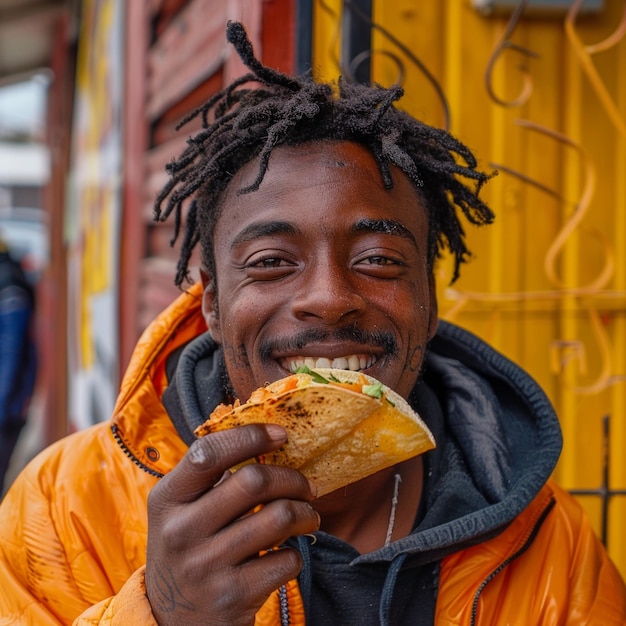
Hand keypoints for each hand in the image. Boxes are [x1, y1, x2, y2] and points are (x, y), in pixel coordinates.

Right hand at [145, 423, 318, 625]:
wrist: (171, 622)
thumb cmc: (187, 549)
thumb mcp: (181, 512)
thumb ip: (211, 479)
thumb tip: (269, 442)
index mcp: (167, 499)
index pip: (208, 453)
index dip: (250, 437)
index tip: (281, 435)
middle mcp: (181, 530)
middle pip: (253, 481)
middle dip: (292, 479)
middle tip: (307, 486)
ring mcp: (206, 566)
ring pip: (278, 517)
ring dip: (305, 513)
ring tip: (308, 515)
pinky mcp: (232, 596)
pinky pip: (286, 559)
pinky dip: (295, 553)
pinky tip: (286, 554)